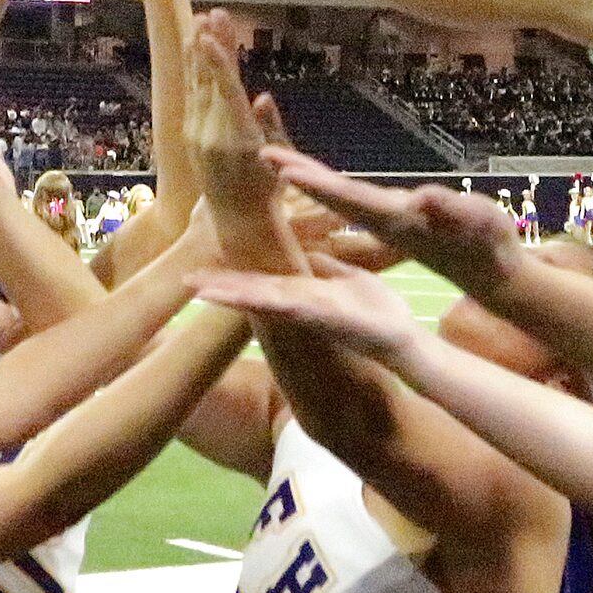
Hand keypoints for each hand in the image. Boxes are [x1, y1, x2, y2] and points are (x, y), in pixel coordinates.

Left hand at [183, 15, 275, 223]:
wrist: (237, 220)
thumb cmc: (269, 189)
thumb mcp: (280, 161)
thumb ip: (271, 127)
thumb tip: (263, 97)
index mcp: (238, 139)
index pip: (225, 92)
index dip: (216, 62)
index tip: (209, 35)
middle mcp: (211, 135)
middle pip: (209, 81)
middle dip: (210, 45)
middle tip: (212, 12)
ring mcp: (196, 136)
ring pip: (195, 86)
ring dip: (197, 52)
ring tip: (199, 20)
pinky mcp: (190, 136)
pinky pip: (190, 96)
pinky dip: (193, 71)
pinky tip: (194, 49)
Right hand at [193, 255, 427, 367]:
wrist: (406, 341)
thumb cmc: (380, 313)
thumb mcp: (351, 280)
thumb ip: (328, 267)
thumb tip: (308, 251)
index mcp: (308, 292)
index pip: (265, 281)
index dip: (236, 276)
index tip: (204, 271)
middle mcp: (304, 304)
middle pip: (256, 291)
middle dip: (222, 286)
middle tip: (186, 280)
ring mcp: (312, 311)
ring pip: (266, 299)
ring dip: (234, 294)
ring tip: (201, 290)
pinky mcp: (325, 316)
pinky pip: (291, 305)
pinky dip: (267, 301)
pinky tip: (248, 297)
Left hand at [261, 151, 523, 295]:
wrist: (492, 271)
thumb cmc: (486, 243)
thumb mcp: (473, 221)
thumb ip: (448, 210)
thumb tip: (422, 198)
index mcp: (395, 218)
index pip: (347, 198)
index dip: (316, 183)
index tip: (283, 169)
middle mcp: (385, 219)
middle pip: (335, 194)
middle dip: (302, 174)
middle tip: (263, 152)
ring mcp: (389, 220)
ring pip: (342, 196)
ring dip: (311, 179)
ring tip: (281, 161)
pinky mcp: (398, 219)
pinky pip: (358, 199)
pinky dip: (338, 187)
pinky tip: (323, 181)